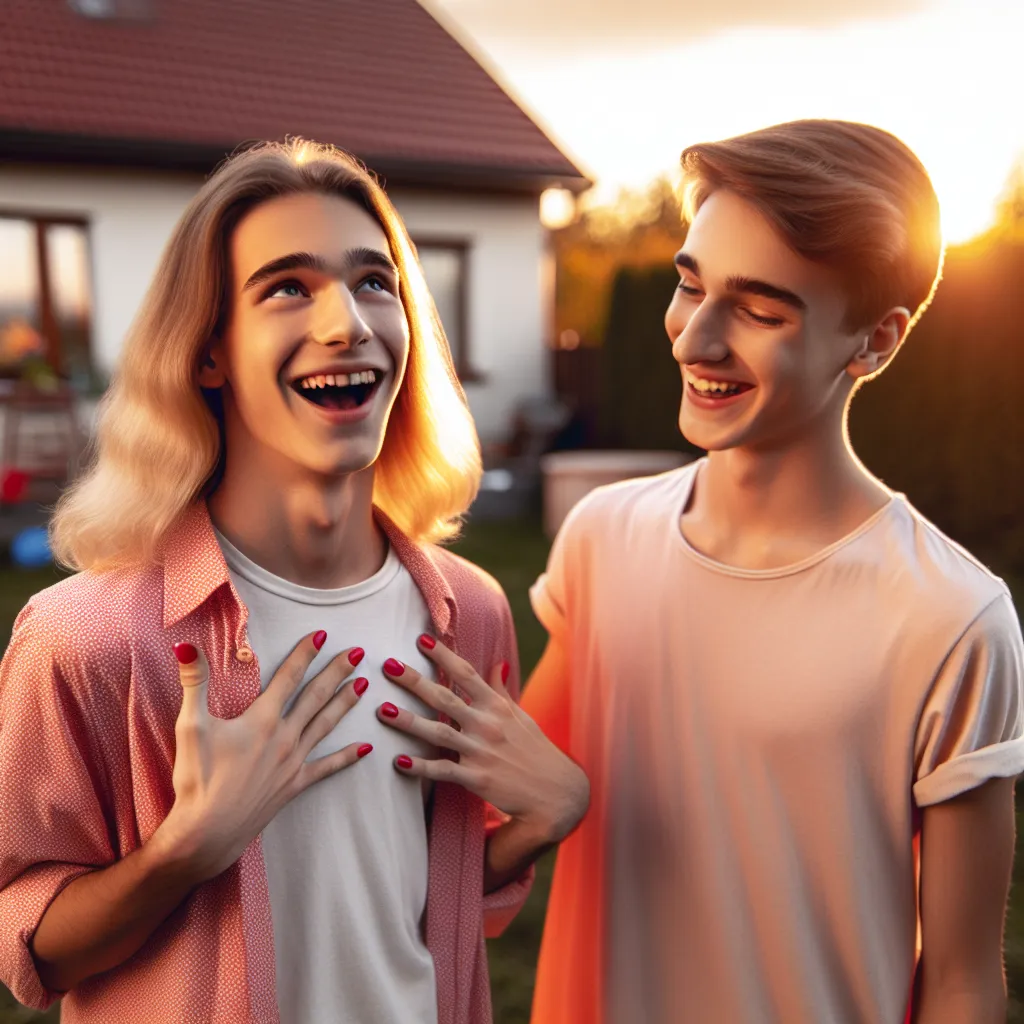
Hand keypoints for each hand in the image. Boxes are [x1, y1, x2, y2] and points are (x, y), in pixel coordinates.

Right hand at [151, 631, 371, 883]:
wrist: (206, 833)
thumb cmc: (196, 779)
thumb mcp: (190, 726)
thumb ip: (194, 683)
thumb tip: (186, 647)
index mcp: (262, 720)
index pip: (289, 677)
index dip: (305, 653)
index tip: (323, 634)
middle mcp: (284, 737)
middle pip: (316, 696)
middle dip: (337, 671)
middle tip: (359, 652)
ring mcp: (293, 762)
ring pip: (325, 725)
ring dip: (345, 703)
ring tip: (364, 684)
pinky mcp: (295, 785)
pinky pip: (327, 767)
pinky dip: (347, 757)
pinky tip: (366, 748)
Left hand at [377, 634, 589, 843]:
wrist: (557, 791)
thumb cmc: (535, 749)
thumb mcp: (521, 715)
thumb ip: (501, 690)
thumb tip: (497, 664)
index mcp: (496, 706)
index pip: (466, 674)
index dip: (443, 655)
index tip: (421, 640)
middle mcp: (487, 724)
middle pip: (444, 698)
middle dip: (414, 681)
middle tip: (388, 666)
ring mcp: (481, 751)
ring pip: (438, 732)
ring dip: (408, 721)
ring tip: (383, 711)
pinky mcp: (477, 778)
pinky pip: (443, 771)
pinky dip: (421, 767)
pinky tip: (399, 761)